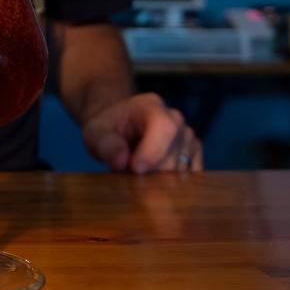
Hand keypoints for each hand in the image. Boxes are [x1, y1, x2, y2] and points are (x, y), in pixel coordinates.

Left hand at [81, 92, 203, 172]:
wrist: (120, 127)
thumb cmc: (108, 129)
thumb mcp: (95, 132)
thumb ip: (106, 145)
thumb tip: (122, 162)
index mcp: (151, 105)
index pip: (164, 128)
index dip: (152, 153)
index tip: (135, 169)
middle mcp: (176, 118)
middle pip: (172, 157)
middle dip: (149, 173)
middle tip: (129, 174)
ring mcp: (188, 135)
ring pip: (182, 171)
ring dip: (159, 180)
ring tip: (139, 172)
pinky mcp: (194, 152)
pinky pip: (192, 176)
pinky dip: (174, 183)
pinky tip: (156, 177)